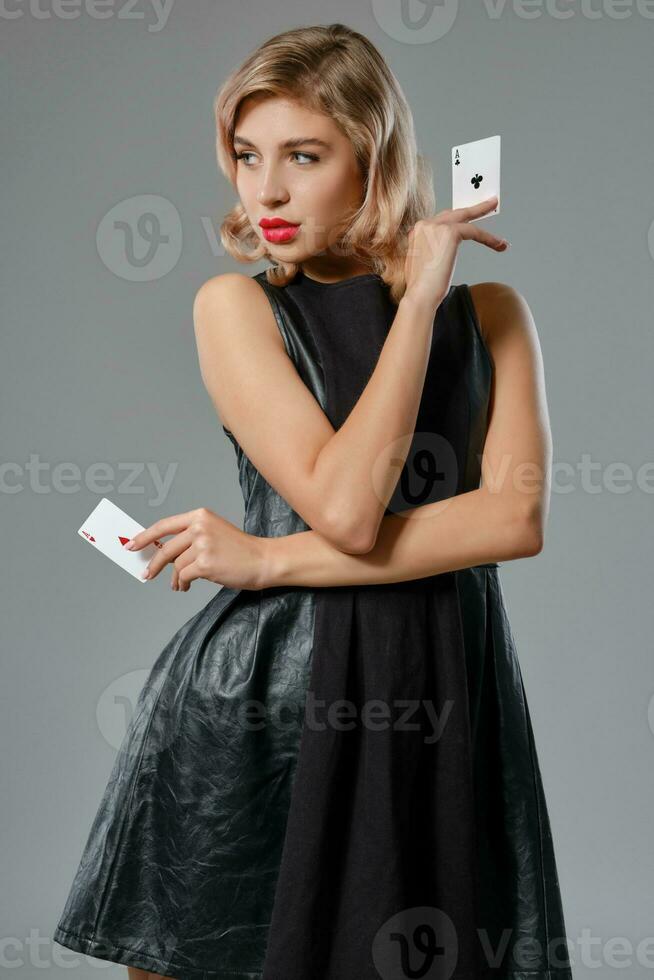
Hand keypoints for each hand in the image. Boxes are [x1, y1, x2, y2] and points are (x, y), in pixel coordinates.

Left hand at [124, 506, 269, 591]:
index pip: (165, 525)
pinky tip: (186, 587)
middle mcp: (200, 527)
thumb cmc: (240, 550)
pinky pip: (184, 576)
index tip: (131, 545)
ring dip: (175, 578)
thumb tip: (163, 554)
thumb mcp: (215, 534)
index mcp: (200, 516)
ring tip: (180, 585)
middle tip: (146, 574)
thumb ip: (191, 539)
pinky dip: (182, 583)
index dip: (145, 536)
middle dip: (154, 564)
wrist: (264, 560)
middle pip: (166, 548)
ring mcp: (202, 545)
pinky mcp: (205, 563)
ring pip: (176, 565)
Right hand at [403, 196, 507, 314]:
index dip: (455, 220)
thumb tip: (442, 252)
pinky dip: (488, 237)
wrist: (420, 295)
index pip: (440, 221)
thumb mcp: (423, 263)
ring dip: (482, 212)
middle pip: (452, 213)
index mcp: (417, 232)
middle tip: (487, 203)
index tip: (467, 218)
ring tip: (494, 206)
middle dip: (470, 208)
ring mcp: (436, 226)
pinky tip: (498, 244)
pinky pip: (474, 231)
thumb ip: (431, 250)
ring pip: (465, 218)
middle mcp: (425, 225)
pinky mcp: (450, 232)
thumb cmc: (422, 287)